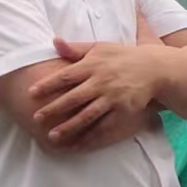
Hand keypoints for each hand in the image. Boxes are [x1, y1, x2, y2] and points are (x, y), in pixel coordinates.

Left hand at [29, 38, 166, 149]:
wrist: (154, 68)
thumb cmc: (123, 56)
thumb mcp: (100, 47)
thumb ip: (76, 48)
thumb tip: (54, 41)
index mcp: (93, 65)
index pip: (66, 75)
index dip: (48, 85)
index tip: (31, 93)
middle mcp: (101, 81)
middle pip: (73, 98)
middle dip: (54, 109)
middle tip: (37, 118)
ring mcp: (113, 98)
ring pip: (86, 115)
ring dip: (68, 127)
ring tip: (52, 137)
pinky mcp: (124, 111)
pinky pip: (104, 127)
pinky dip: (89, 137)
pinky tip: (76, 144)